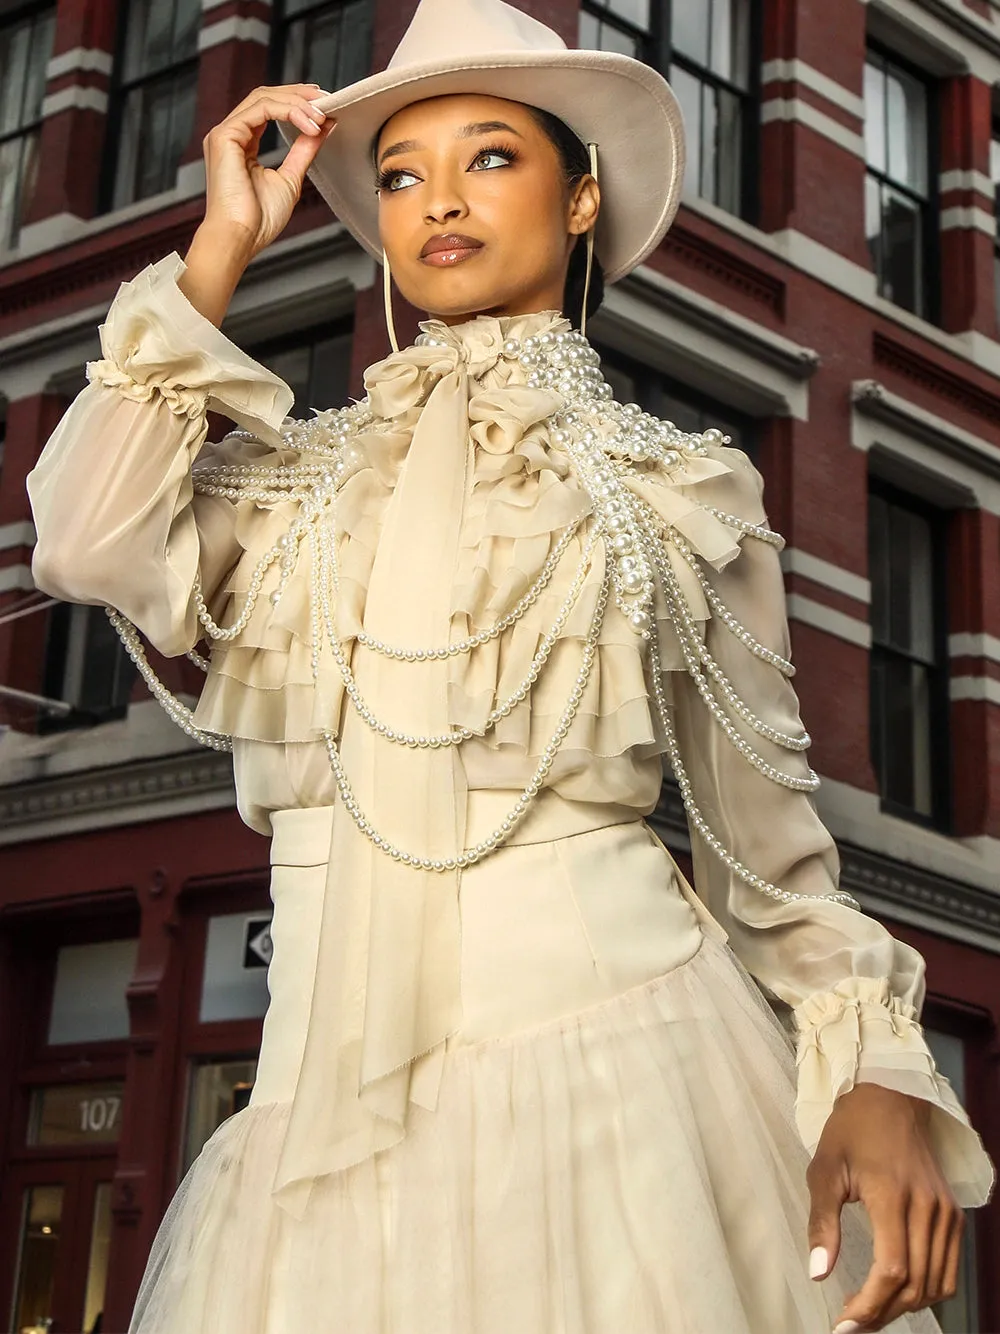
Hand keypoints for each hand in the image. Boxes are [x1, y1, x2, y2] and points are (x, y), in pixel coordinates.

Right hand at [200, 82, 335, 259]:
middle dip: (299, 95)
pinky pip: (261, 109)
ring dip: (298, 103)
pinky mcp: (225, 136)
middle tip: (327, 100)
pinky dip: (289, 111)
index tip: (324, 106)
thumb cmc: (258, 220)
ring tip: (322, 115)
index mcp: (241, 144)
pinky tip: (309, 124)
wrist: (240, 239)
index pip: (269, 108)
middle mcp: (231, 134)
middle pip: (265, 96)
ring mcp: (225, 133)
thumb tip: (323, 129)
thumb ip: (303, 151)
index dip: (297, 102)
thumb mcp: (290, 179)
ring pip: (263, 97)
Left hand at [807, 1082, 962, 1330]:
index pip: (891, 1270)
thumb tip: (818, 1274)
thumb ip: (822, 1225)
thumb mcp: (823, 1171)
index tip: (842, 1325)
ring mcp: (945, 1212)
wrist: (888, 1099)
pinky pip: (948, 1270)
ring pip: (936, 1284)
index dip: (869, 1306)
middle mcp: (927, 1208)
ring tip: (870, 1312)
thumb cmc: (849, 1133)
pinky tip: (898, 1293)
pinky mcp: (952, 1215)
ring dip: (904, 1308)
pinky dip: (927, 1291)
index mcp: (892, 1196)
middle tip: (850, 1324)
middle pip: (915, 1285)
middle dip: (882, 1314)